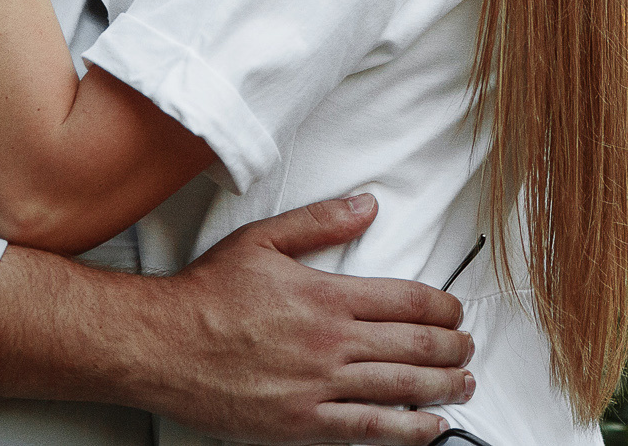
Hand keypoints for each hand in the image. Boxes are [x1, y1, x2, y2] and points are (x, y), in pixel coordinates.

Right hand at [146, 195, 475, 442]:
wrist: (159, 346)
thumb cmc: (207, 294)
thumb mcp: (263, 240)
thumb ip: (321, 222)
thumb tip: (368, 204)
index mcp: (326, 294)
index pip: (407, 300)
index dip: (443, 307)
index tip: (456, 312)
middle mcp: (330, 342)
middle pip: (414, 345)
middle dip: (453, 348)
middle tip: (468, 349)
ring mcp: (318, 386)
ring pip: (401, 387)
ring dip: (443, 387)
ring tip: (464, 384)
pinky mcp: (302, 424)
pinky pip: (368, 430)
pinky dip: (408, 431)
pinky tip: (431, 428)